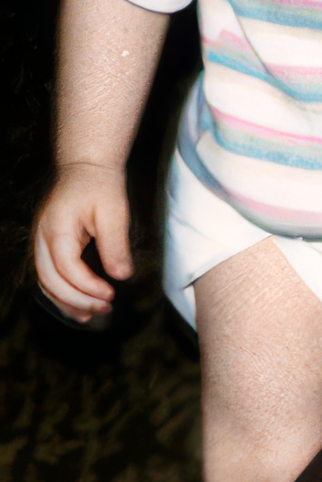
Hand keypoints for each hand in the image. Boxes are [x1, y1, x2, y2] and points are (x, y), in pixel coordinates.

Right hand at [33, 163, 133, 322]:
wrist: (85, 165)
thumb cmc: (101, 184)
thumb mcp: (114, 211)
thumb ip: (115, 244)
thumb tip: (122, 276)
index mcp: (56, 228)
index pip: (66, 268)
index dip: (87, 286)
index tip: (111, 295)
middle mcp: (41, 238)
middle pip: (50, 280)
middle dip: (76, 300)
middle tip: (105, 309)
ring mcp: (40, 241)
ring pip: (45, 282)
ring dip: (66, 302)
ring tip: (91, 316)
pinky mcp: (47, 245)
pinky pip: (49, 275)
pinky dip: (62, 292)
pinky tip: (79, 304)